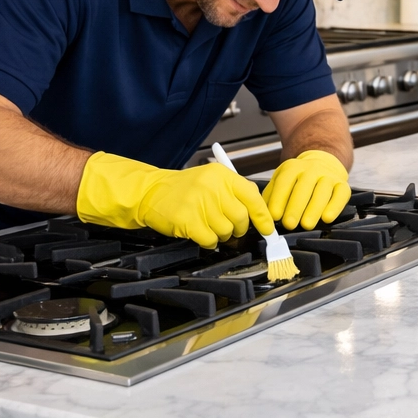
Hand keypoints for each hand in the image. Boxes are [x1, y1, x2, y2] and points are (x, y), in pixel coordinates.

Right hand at [76, 152, 273, 247]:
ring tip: (210, 228)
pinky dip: (208, 242)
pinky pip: (209, 239)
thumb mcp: (212, 180)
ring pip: (226, 231)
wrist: (150, 191)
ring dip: (222, 236)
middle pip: (241, 217)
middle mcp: (213, 187)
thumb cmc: (184, 189)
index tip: (268, 228)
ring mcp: (199, 203)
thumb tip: (259, 215)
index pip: (252, 196)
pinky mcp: (187, 220)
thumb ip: (234, 193)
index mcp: (223, 175)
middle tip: (230, 229)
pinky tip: (200, 234)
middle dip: (239, 229)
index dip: (262, 216)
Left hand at [263, 150, 351, 230]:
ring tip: (306, 224)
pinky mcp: (342, 184)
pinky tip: (327, 218)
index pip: (284, 183)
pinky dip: (335, 207)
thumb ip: (270, 196)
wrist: (323, 163)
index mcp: (293, 167)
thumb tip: (263, 215)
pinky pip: (341, 195)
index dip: (279, 200)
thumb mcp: (281, 180)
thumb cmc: (297, 179)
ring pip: (322, 191)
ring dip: (314, 209)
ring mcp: (329, 176)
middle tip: (289, 224)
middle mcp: (312, 169)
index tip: (274, 216)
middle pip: (304, 187)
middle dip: (296, 207)